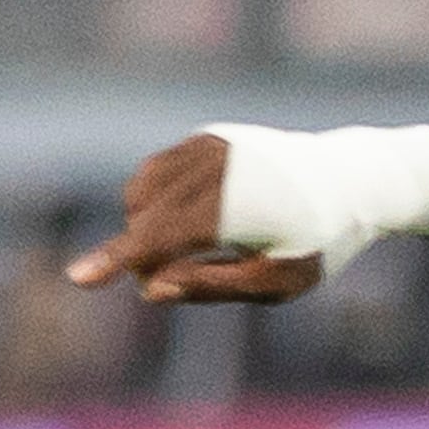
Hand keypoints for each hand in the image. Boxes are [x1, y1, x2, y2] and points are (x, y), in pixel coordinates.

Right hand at [63, 134, 326, 305]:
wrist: (349, 178)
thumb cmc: (317, 241)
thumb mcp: (280, 280)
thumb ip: (214, 287)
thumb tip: (152, 290)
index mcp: (238, 205)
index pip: (162, 236)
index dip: (119, 260)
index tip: (79, 280)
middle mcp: (217, 166)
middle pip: (145, 217)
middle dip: (140, 255)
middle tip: (162, 284)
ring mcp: (208, 145)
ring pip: (141, 192)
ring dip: (145, 227)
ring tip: (187, 252)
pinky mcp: (204, 138)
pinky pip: (154, 174)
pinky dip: (155, 202)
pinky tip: (186, 222)